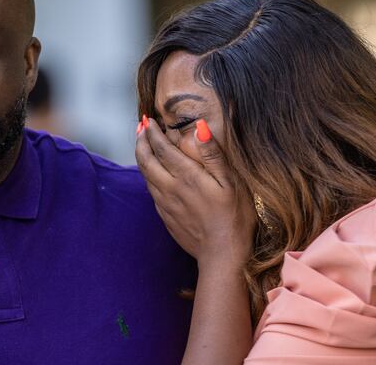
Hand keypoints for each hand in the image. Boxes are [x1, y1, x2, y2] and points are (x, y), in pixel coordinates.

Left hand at [135, 118, 255, 267]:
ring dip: (142, 157)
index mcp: (187, 177)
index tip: (149, 120)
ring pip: (146, 176)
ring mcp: (166, 205)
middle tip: (140, 128)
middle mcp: (171, 189)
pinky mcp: (166, 217)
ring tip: (142, 145)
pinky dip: (148, 176)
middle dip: (141, 142)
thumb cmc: (235, 218)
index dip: (153, 133)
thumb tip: (199, 127)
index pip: (162, 148)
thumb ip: (212, 154)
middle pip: (146, 160)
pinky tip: (153, 173)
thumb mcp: (231, 182)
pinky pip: (151, 191)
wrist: (223, 255)